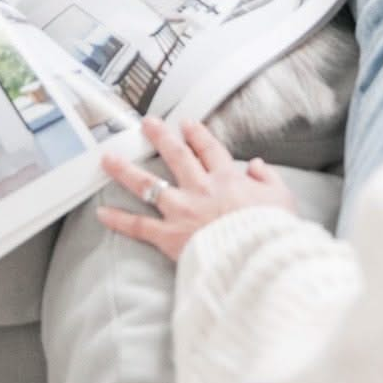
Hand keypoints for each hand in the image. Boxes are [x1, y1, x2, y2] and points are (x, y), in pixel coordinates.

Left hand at [97, 115, 297, 261]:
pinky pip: (138, 225)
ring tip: (109, 157)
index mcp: (227, 179)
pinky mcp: (168, 236)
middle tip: (146, 124)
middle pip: (176, 156)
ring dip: (126, 169)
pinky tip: (101, 212)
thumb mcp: (281, 198)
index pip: (209, 149)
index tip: (186, 123)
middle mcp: (200, 188)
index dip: (196, 133)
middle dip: (160, 136)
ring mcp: (181, 210)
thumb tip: (256, 165)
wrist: (256, 259)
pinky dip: (119, 220)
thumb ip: (268, 178)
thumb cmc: (271, 231)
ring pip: (148, 184)